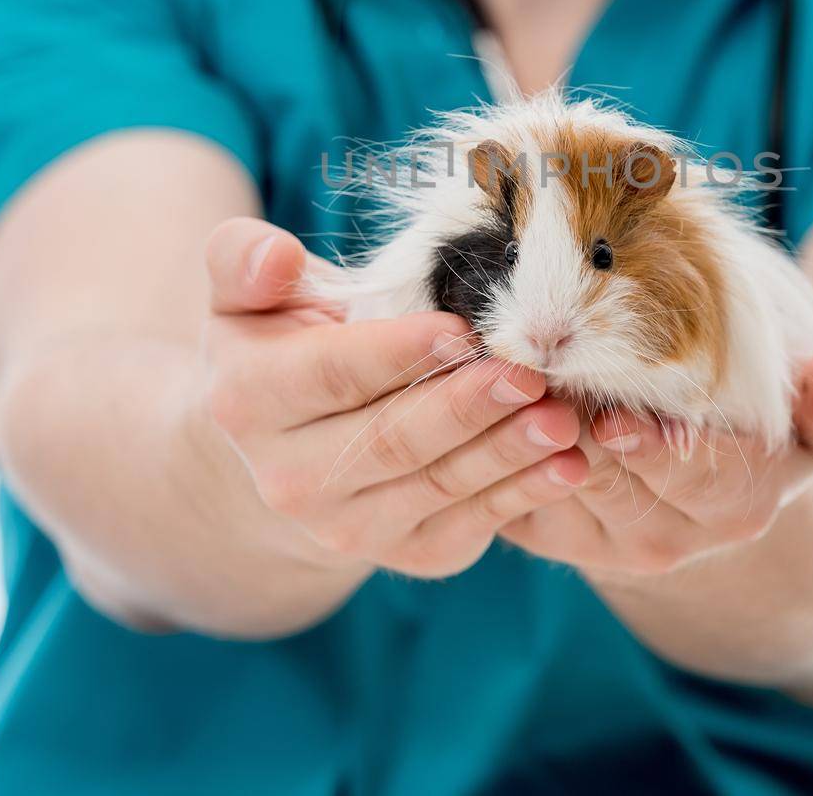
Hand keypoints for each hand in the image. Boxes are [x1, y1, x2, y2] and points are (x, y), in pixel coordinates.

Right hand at [202, 218, 589, 580]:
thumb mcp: (246, 292)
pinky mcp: (406, 554)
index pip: (331, 375)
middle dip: (468, 406)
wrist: (292, 441)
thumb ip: (244, 260)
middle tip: (531, 373)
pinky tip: (569, 466)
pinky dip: (525, 495)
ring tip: (562, 419)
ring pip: (438, 485)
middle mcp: (287, 479)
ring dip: (508, 453)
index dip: (398, 354)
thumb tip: (275, 258)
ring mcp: (346, 526)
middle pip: (392, 438)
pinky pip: (471, 524)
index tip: (462, 329)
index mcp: (247, 402)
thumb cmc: (285, 340)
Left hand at [498, 354, 812, 578]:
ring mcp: (596, 541)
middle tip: (535, 381)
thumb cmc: (769, 421)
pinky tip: (471, 396)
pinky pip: (505, 495)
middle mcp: (666, 538)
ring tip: (491, 378)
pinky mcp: (543, 530)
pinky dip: (486, 449)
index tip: (618, 418)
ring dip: (517, 434)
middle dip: (570, 429)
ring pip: (547, 484)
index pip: (693, 476)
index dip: (653, 448)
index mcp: (737, 503)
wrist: (712, 474)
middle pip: (606, 478)